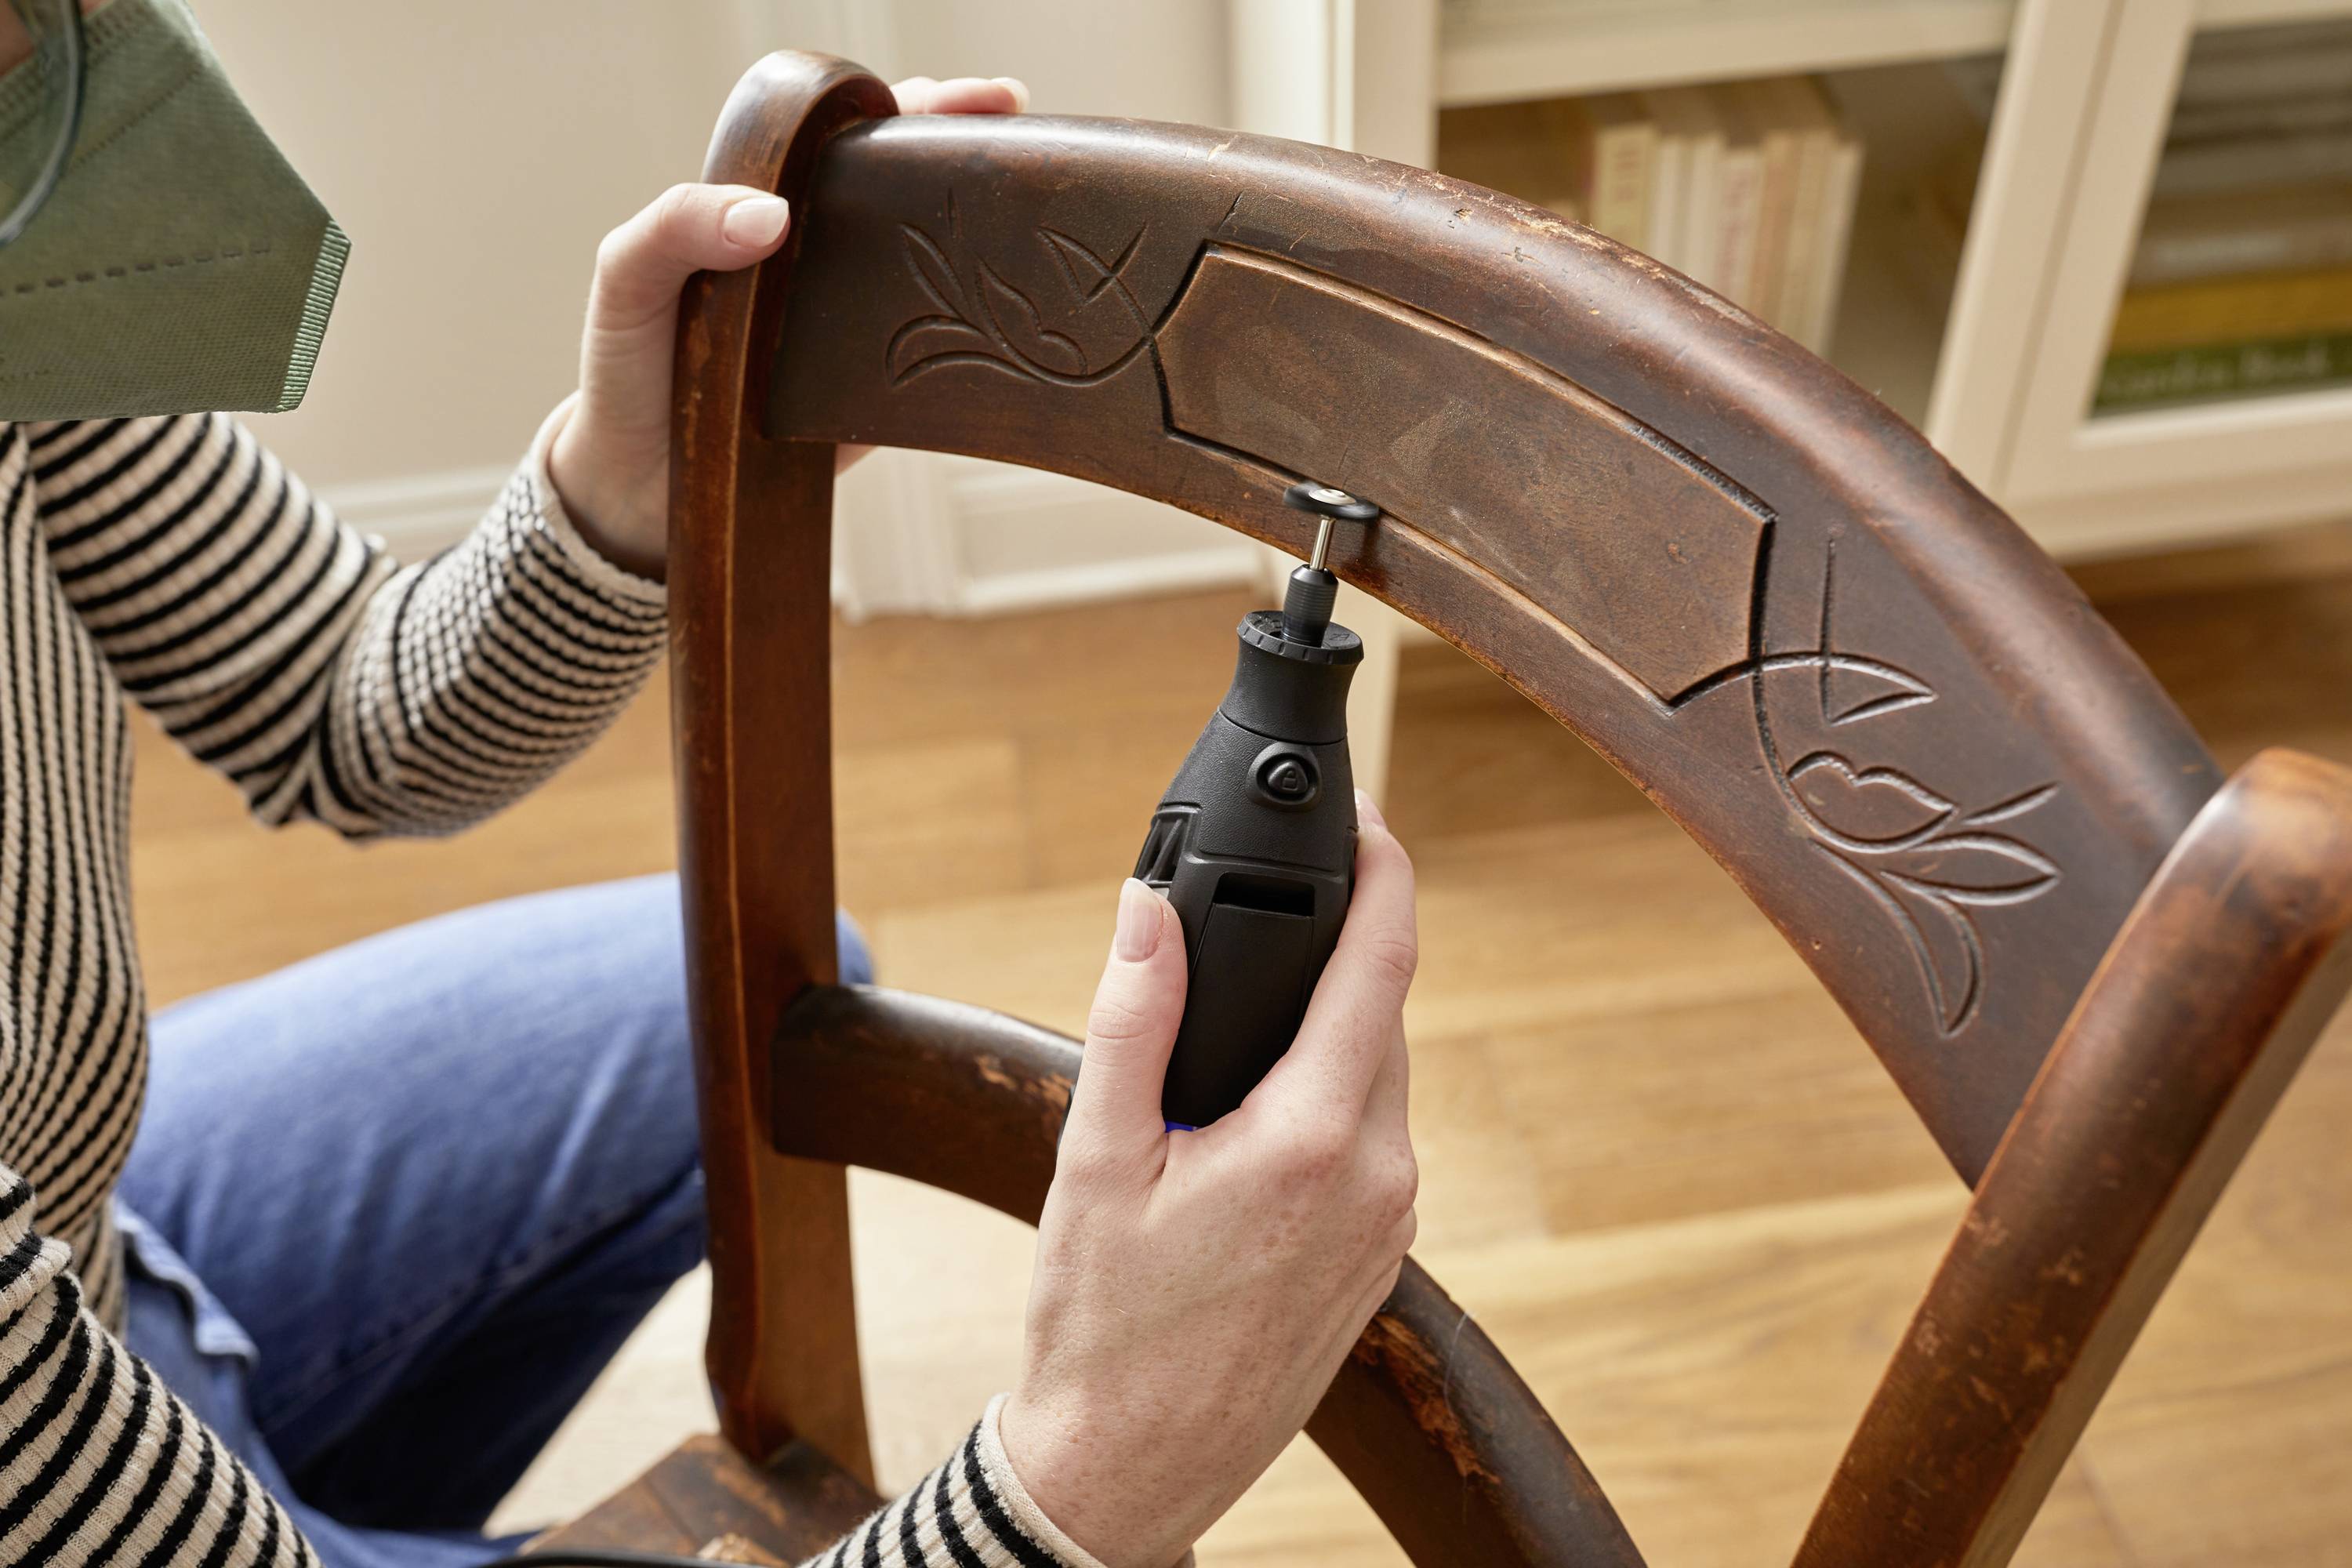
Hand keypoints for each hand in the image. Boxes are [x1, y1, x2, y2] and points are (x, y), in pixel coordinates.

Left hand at [545, 74, 1027, 580]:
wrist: (642, 489)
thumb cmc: (630, 368)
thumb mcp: (629, 279)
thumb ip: (677, 227)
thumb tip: (771, 213)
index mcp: (769, 211)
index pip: (846, 139)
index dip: (910, 111)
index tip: (969, 100)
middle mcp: (821, 258)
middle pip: (907, 187)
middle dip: (967, 152)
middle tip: (1016, 133)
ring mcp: (855, 325)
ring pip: (933, 264)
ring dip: (983, 236)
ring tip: (1028, 211)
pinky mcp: (877, 394)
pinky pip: (935, 355)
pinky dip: (977, 335)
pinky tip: (1012, 319)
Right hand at [1000, 793, 1420, 1567]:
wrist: (1129, 1471)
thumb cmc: (1102, 1328)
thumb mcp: (1096, 1159)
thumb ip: (1134, 1018)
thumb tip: (1151, 908)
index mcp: (1315, 1139)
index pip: (1382, 965)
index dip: (1384, 872)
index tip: (1368, 819)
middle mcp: (1381, 1177)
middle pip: (1382, 1016)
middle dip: (1334, 954)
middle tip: (1261, 918)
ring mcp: (1392, 1223)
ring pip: (1379, 1079)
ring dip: (1327, 1034)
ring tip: (1238, 1025)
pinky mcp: (1384, 1258)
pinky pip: (1374, 1140)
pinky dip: (1329, 1099)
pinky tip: (1253, 1115)